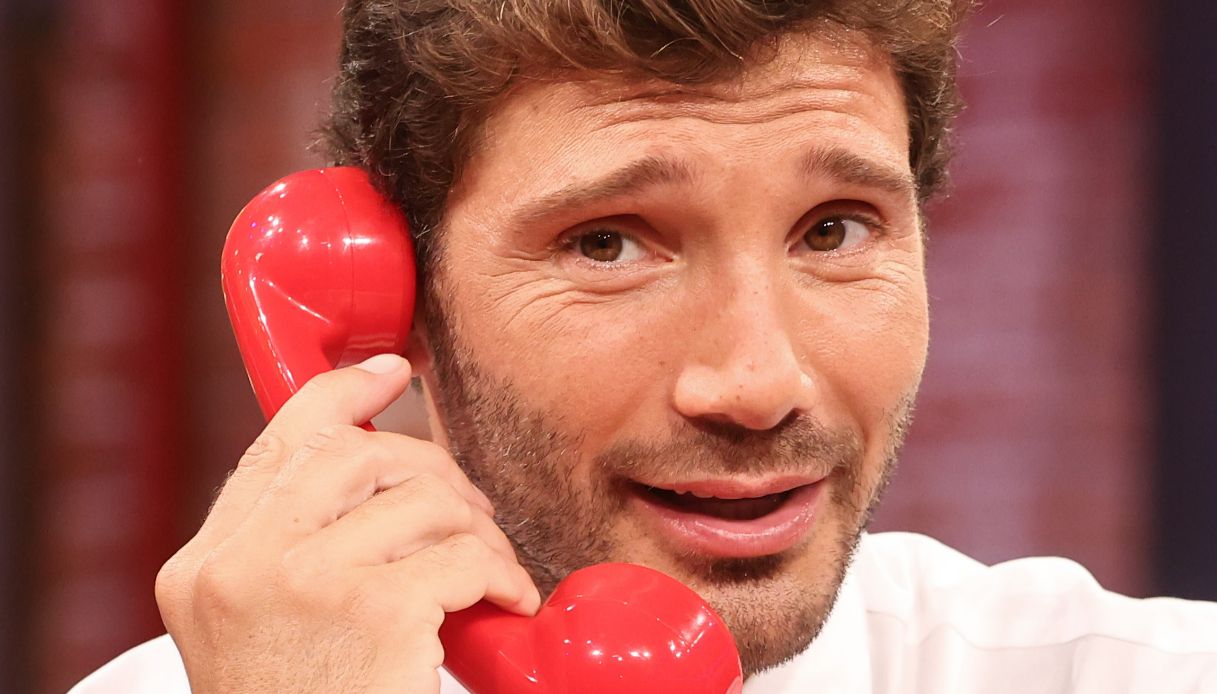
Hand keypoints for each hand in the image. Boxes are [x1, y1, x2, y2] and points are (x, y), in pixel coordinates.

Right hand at [155, 354, 539, 692]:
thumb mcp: (263, 629)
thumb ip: (291, 549)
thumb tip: (369, 456)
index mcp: (205, 566)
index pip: (278, 442)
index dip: (341, 395)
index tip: (389, 373)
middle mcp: (237, 566)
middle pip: (358, 454)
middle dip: (433, 470)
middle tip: (470, 515)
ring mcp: (300, 584)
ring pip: (421, 497)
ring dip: (477, 529)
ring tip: (491, 571)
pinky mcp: (371, 611)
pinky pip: (462, 552)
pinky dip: (501, 570)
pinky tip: (507, 600)